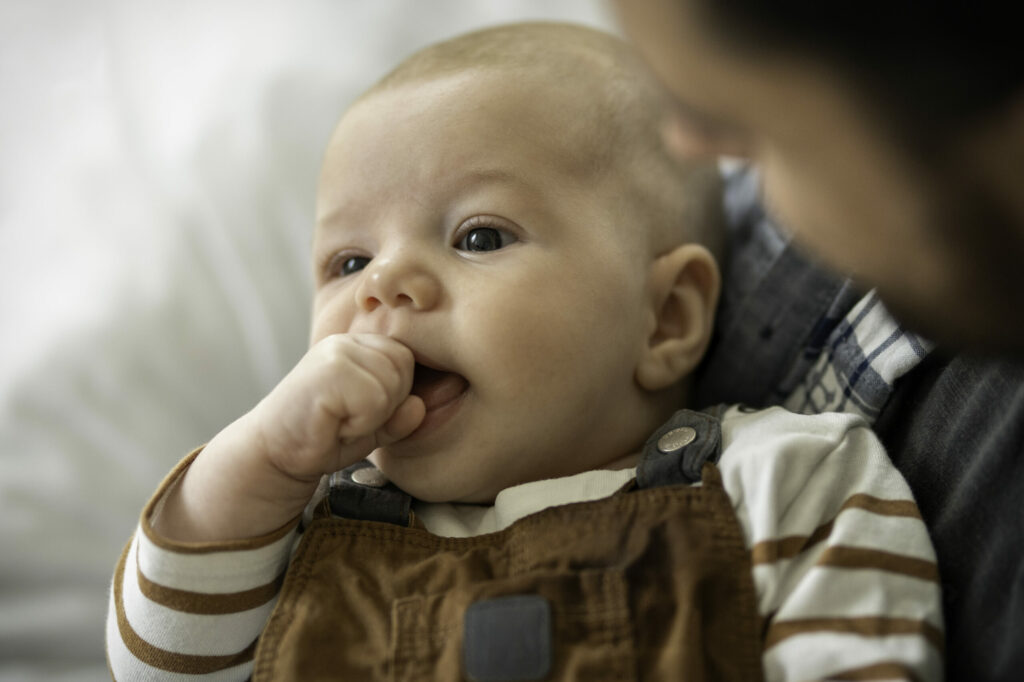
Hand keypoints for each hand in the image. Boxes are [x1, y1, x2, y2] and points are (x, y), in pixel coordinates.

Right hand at [251, 333, 424, 480]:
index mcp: (359, 346)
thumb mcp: (372, 427)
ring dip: (370, 416)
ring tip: (339, 420)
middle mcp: (347, 341)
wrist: (274, 454)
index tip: (358, 410)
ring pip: (391, 386)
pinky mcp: (329, 371)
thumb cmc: (323, 437)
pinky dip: (360, 423)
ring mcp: (336, 352)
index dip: (392, 395)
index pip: (407, 360)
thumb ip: (399, 415)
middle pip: (403, 369)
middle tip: (347, 417)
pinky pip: (375, 400)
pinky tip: (333, 423)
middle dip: (384, 405)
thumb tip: (419, 406)